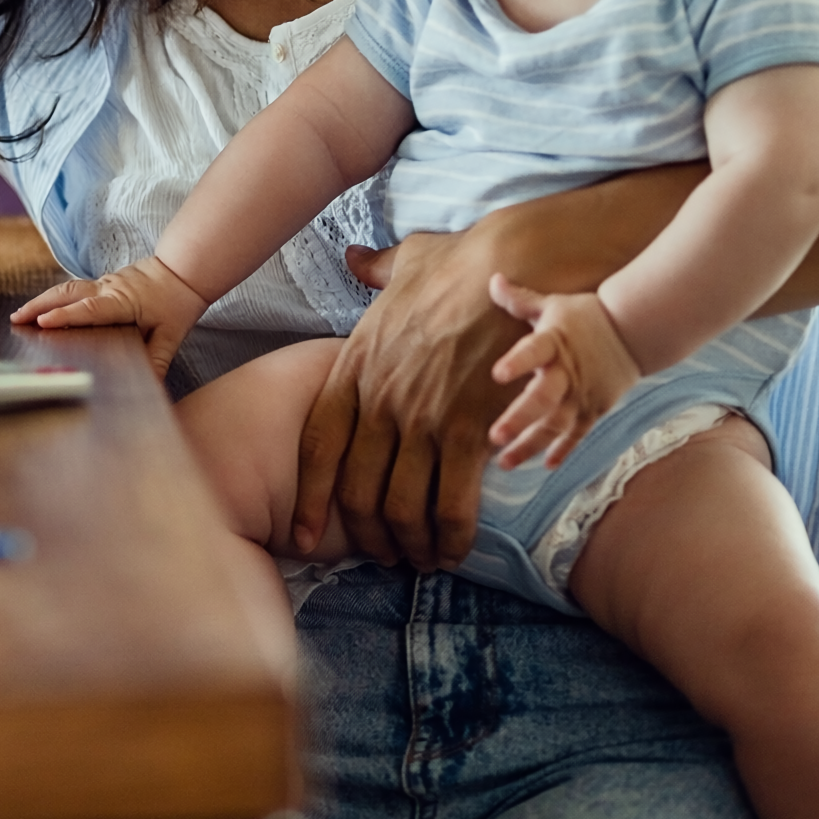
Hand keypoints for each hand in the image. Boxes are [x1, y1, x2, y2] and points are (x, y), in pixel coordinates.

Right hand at [11, 257, 206, 371]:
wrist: (185, 270)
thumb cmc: (177, 302)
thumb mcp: (172, 335)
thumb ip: (158, 359)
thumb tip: (150, 386)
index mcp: (123, 301)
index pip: (90, 309)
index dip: (66, 316)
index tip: (43, 322)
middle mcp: (108, 289)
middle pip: (67, 293)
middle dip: (39, 305)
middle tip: (16, 319)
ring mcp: (104, 283)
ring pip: (67, 289)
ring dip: (42, 300)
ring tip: (21, 315)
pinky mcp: (103, 283)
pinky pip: (74, 289)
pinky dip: (54, 298)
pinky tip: (43, 309)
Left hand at [290, 228, 526, 568]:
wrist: (514, 265)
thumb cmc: (462, 263)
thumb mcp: (404, 262)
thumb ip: (374, 270)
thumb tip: (354, 258)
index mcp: (354, 367)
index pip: (317, 447)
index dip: (310, 499)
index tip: (304, 535)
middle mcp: (379, 400)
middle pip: (356, 490)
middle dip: (366, 535)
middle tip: (382, 556)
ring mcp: (421, 418)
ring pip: (400, 506)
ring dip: (409, 544)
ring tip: (421, 560)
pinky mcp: (468, 429)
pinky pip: (451, 502)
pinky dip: (451, 535)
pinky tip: (455, 548)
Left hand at [484, 277, 642, 469]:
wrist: (635, 331)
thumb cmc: (586, 316)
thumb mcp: (553, 305)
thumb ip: (520, 299)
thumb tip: (492, 279)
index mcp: (554, 342)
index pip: (533, 351)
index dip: (517, 362)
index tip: (497, 374)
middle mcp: (567, 372)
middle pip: (543, 399)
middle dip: (519, 419)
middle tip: (495, 436)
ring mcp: (582, 394)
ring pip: (556, 425)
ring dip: (531, 444)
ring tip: (505, 461)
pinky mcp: (595, 408)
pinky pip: (577, 434)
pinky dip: (563, 450)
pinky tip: (546, 465)